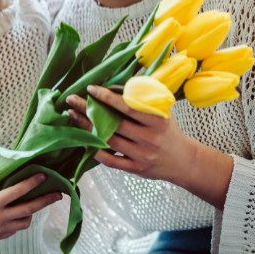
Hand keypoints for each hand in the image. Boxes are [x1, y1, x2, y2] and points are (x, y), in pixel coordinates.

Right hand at [0, 166, 61, 241]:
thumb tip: (0, 169)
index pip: (18, 191)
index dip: (32, 182)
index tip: (44, 175)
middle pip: (29, 209)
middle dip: (45, 201)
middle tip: (58, 194)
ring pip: (25, 222)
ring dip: (31, 212)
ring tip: (33, 202)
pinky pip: (15, 229)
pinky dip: (20, 220)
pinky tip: (19, 211)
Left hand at [65, 85, 195, 183]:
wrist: (183, 161)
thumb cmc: (168, 131)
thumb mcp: (163, 111)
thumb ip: (143, 99)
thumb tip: (119, 83)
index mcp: (157, 121)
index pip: (128, 107)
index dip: (107, 97)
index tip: (91, 88)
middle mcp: (149, 139)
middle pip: (113, 124)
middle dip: (88, 111)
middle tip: (71, 100)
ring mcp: (141, 155)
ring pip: (108, 142)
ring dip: (87, 128)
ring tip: (72, 116)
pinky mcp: (135, 169)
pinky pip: (110, 161)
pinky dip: (95, 151)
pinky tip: (83, 140)